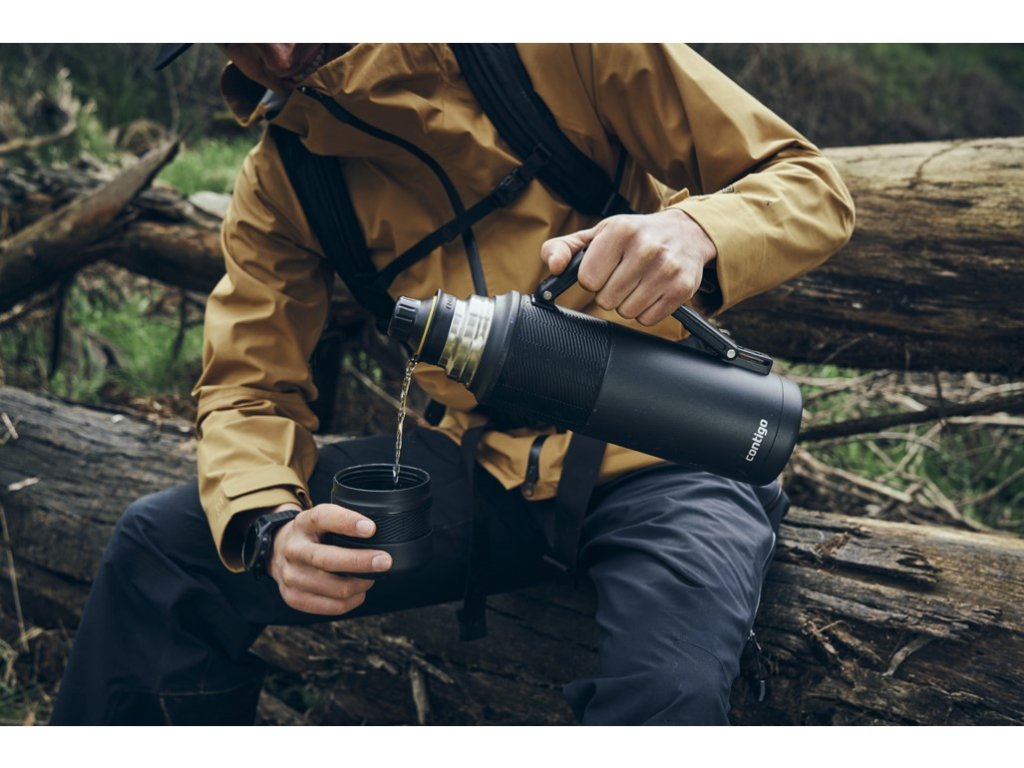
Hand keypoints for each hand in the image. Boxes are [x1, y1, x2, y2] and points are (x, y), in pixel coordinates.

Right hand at [267, 502, 391, 614]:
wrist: (278, 552)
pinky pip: (330, 606)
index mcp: (303, 524)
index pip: (322, 518)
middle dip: (360, 562)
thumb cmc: (312, 535)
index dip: (347, 522)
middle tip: (385, 561)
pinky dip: (351, 601)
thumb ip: (343, 523)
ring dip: (359, 585)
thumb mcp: (322, 520)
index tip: (371, 529)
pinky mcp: (293, 597)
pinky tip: (359, 592)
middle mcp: (293, 549)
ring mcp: (290, 576)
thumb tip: (378, 534)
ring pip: (333, 588)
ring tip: (371, 578)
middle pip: (327, 559)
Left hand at [540, 209, 716, 325]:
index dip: (593, 278)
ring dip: (628, 302)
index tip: (604, 267)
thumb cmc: (635, 235)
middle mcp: (646, 248)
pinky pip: (648, 319)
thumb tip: (554, 266)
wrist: (686, 233)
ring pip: (626, 312)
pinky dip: (646, 310)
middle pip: (606, 300)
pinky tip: (653, 290)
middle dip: (610, 291)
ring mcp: (667, 269)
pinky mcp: (682, 289)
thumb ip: (564, 248)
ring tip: (639, 281)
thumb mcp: (597, 234)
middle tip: (624, 274)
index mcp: (620, 230)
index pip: (588, 279)